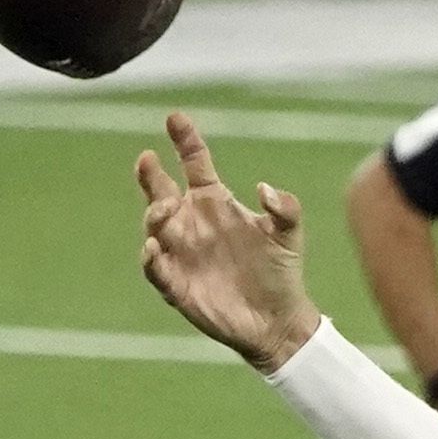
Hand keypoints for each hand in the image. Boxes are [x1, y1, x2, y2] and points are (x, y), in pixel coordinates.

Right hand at [138, 115, 323, 371]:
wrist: (278, 320)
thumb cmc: (281, 271)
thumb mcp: (289, 234)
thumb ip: (284, 207)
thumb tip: (263, 188)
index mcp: (215, 202)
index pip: (193, 163)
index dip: (184, 140)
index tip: (175, 118)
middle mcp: (191, 222)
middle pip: (160, 190)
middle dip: (150, 175)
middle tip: (148, 160)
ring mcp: (181, 252)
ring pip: (154, 226)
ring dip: (154, 214)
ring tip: (164, 207)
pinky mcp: (176, 284)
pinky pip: (155, 268)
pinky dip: (151, 257)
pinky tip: (156, 247)